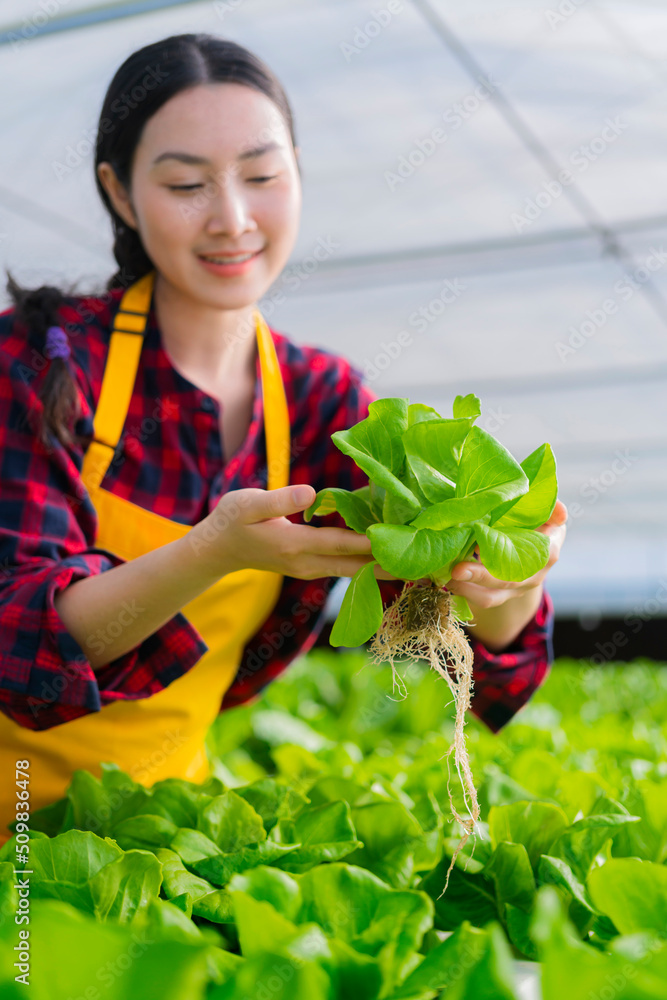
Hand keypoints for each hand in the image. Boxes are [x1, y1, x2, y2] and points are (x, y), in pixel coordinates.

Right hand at [191, 483, 398, 580]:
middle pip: (357, 566)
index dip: (373, 543)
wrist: (218, 550)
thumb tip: (312, 493)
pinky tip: (388, 556)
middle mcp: (308, 563)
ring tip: (417, 563)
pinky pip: (346, 568)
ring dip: (384, 567)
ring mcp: (310, 569)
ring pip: (354, 571)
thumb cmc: (231, 521)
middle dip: (391, 565)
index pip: (342, 544)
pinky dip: (368, 564)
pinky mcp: (311, 567)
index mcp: (295, 545)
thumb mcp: (248, 503)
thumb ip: (280, 500)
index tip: (403, 541)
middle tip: (426, 563)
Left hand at [445, 500, 567, 609]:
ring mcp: (516, 588)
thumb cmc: (534, 522)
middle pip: (510, 580)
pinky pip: (482, 600)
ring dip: (468, 590)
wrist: (529, 547)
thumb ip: (550, 509)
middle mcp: (534, 574)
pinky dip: (463, 593)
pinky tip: (446, 582)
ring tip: (447, 579)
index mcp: (548, 550)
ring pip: (493, 597)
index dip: (514, 553)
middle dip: (482, 577)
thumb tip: (560, 511)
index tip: (483, 546)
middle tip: (457, 569)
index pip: (540, 557)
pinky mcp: (500, 595)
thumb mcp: (545, 513)